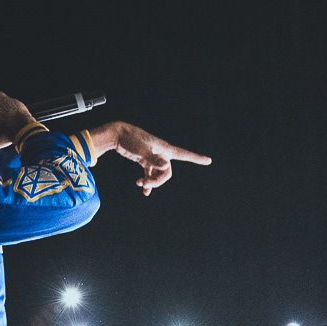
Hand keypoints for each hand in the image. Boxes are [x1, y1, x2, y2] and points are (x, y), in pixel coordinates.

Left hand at [93, 122, 211, 195]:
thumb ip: (154, 159)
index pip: (185, 154)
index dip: (197, 158)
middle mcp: (161, 153)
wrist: (117, 135)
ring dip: (150, 182)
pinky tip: (144, 190)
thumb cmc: (131, 139)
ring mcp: (153, 157)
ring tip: (139, 184)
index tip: (208, 160)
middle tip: (143, 184)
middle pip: (167, 172)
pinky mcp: (145, 159)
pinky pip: (150, 173)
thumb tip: (166, 166)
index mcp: (165, 149)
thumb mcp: (142, 150)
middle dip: (157, 181)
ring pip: (158, 174)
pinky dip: (147, 181)